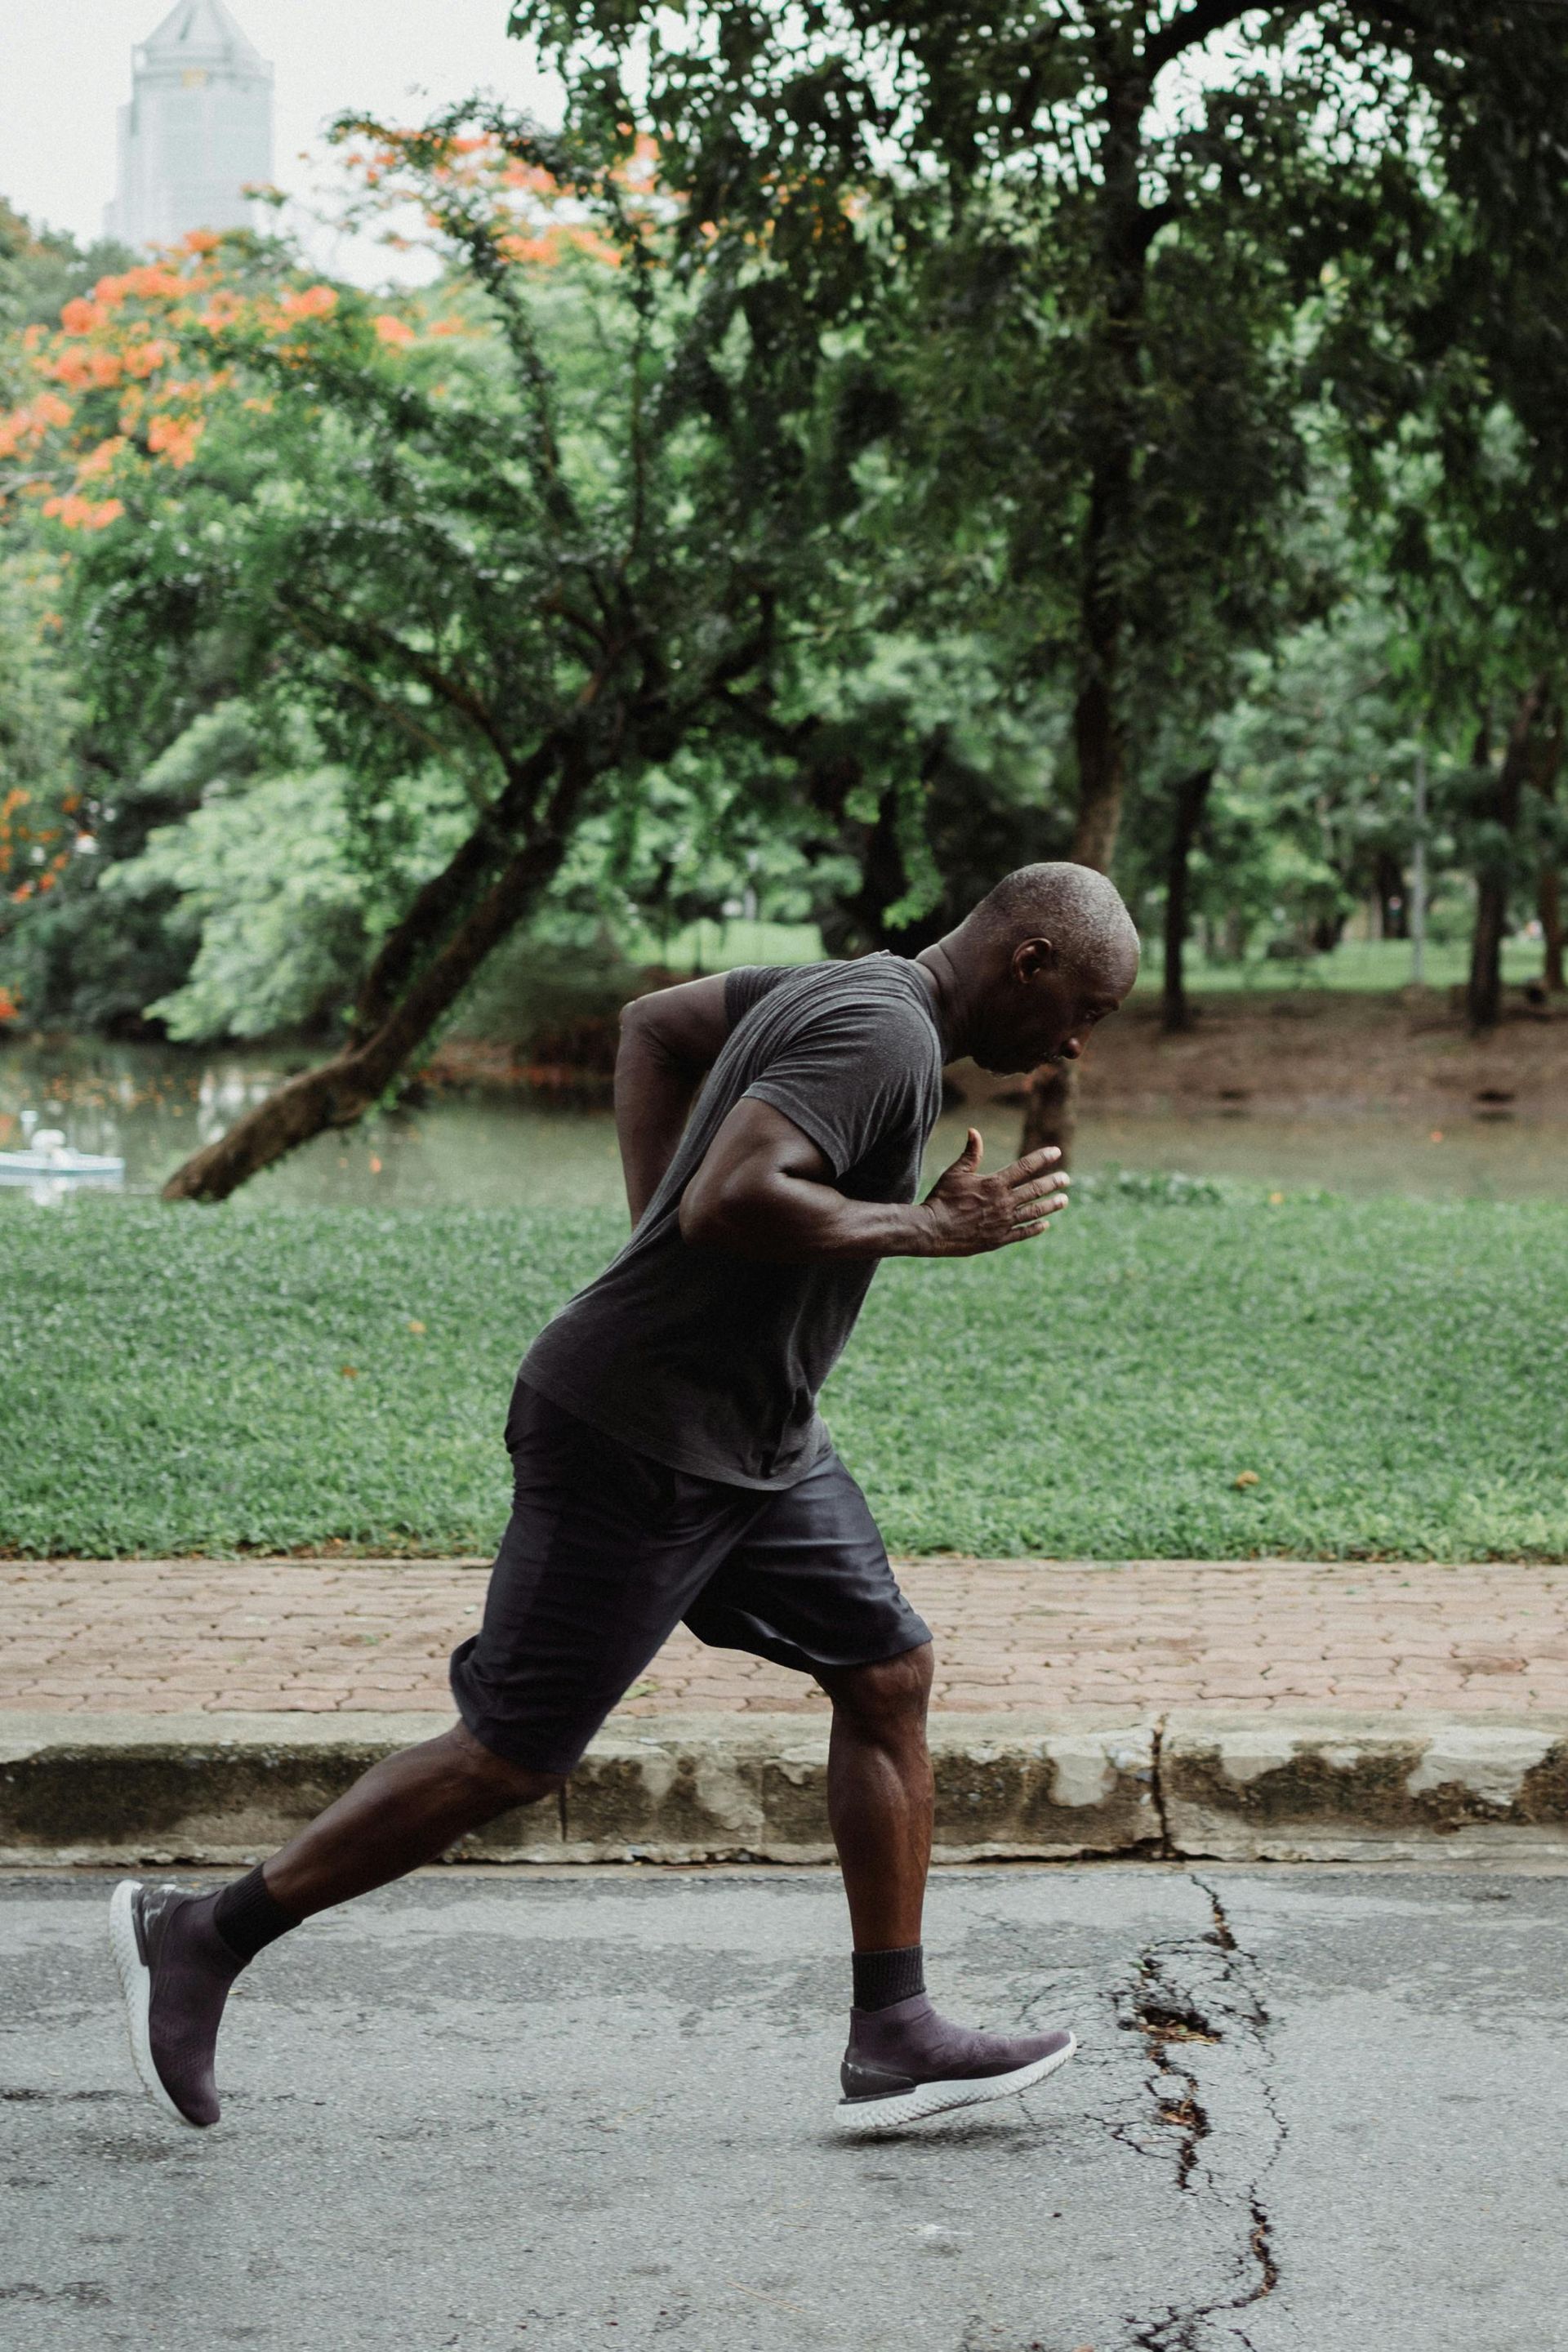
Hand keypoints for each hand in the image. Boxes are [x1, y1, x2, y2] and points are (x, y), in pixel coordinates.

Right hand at [914, 1129, 1069, 1257]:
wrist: (933, 1230)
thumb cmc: (942, 1198)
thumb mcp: (955, 1173)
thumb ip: (970, 1154)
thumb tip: (974, 1131)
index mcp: (994, 1184)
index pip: (1025, 1167)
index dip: (1042, 1158)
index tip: (1056, 1152)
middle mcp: (1003, 1203)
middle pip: (1035, 1190)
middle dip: (1052, 1183)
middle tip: (1066, 1179)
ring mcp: (1003, 1223)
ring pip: (1034, 1212)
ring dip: (1050, 1206)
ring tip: (1064, 1200)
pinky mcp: (998, 1239)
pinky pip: (1022, 1233)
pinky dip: (1035, 1228)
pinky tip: (1045, 1224)